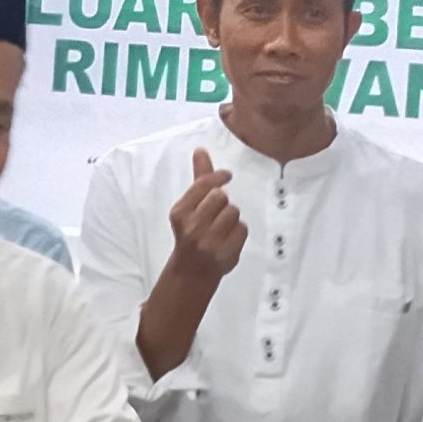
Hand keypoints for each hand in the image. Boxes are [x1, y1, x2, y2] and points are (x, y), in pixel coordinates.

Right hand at [165, 149, 245, 285]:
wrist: (191, 271)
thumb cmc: (191, 232)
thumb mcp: (189, 206)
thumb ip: (199, 178)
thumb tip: (201, 150)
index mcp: (180, 212)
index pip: (204, 185)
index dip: (218, 176)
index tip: (226, 175)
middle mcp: (192, 227)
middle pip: (221, 197)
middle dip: (222, 202)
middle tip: (215, 214)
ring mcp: (209, 242)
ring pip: (234, 212)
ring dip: (231, 218)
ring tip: (220, 228)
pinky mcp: (225, 254)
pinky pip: (242, 229)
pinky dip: (238, 232)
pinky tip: (227, 239)